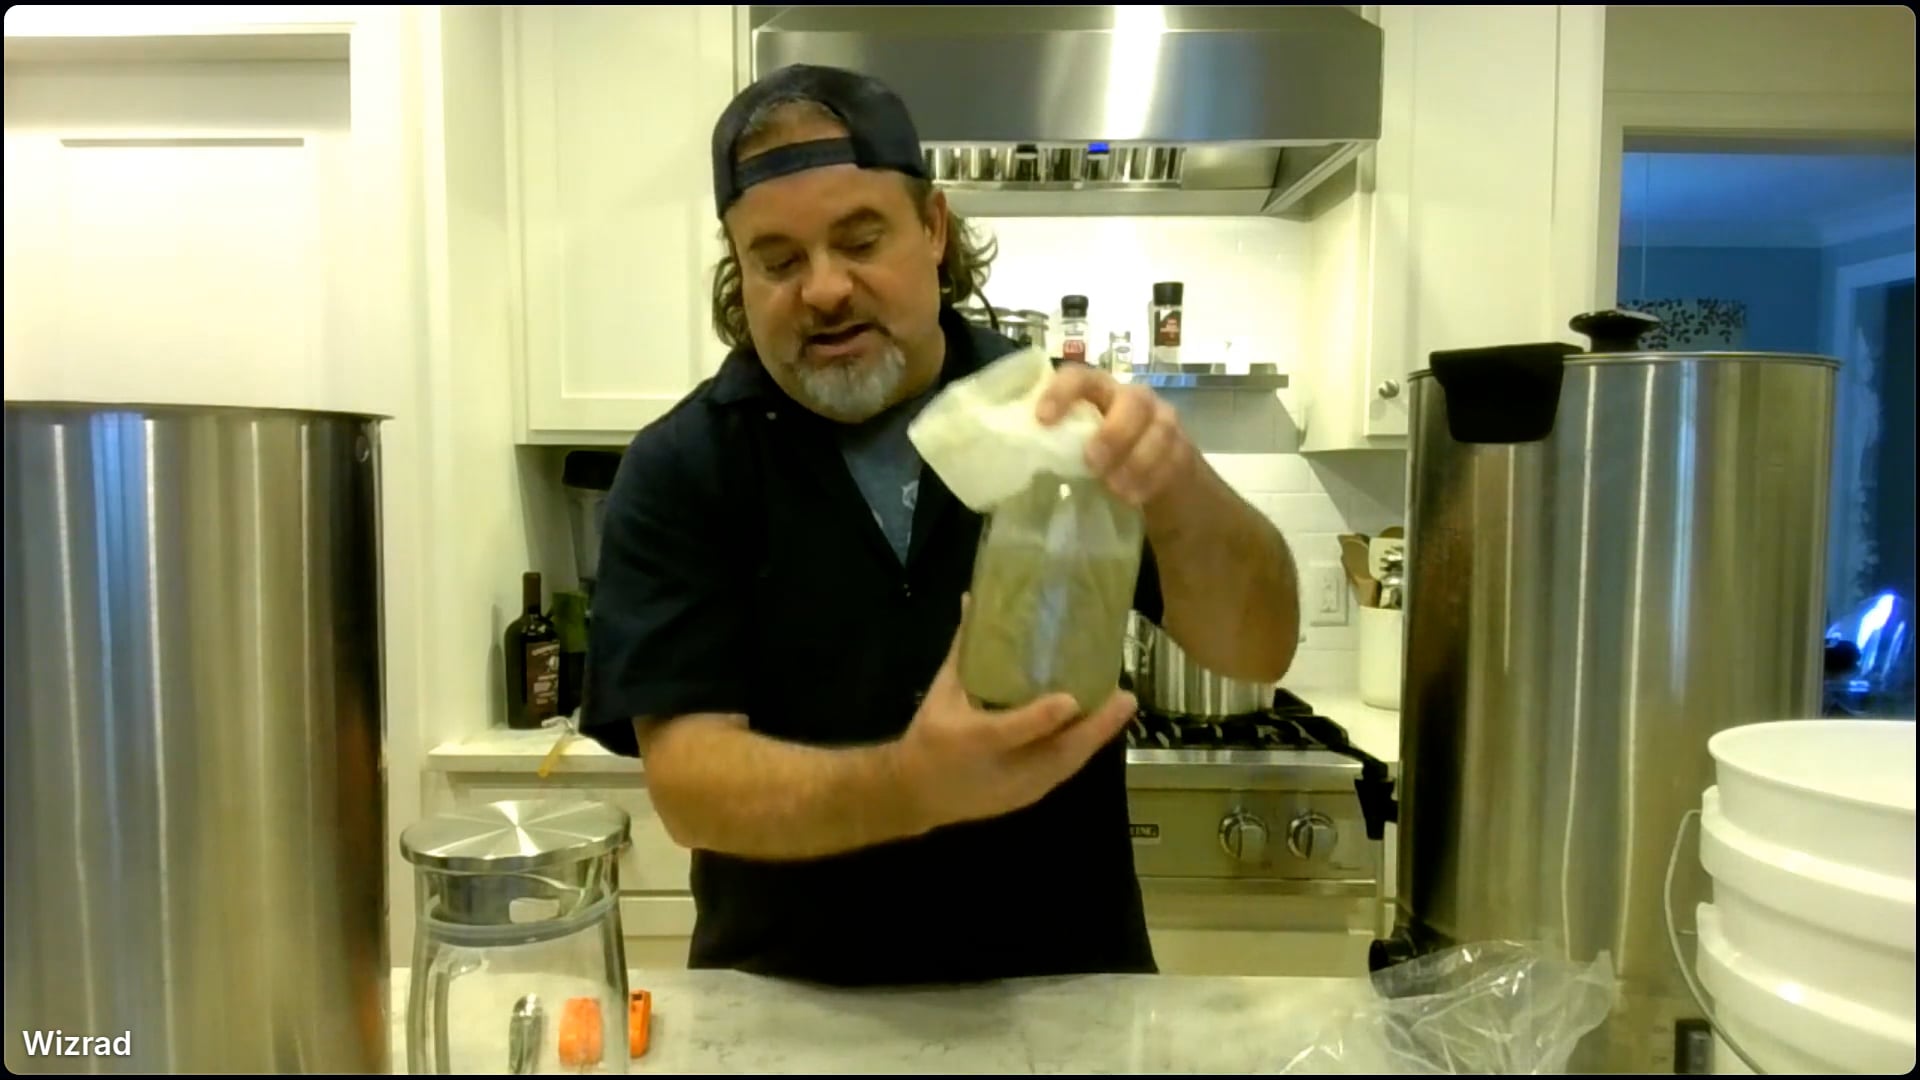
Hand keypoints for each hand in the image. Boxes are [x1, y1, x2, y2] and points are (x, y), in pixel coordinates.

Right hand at [896, 596, 1137, 830]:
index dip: (1039, 718)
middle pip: (1055, 755)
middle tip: (1124, 697)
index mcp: (971, 740)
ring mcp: (1019, 787)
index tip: (1070, 699)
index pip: (1008, 731)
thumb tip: (973, 601)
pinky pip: (1063, 770)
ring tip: (1122, 705)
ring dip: (1097, 736)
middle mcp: (1001, 769)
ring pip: (1067, 764)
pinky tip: (1102, 725)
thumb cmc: (930, 738)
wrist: (918, 794)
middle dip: (1094, 729)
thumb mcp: (941, 692)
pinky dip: (1084, 747)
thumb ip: (962, 649)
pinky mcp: (1030, 794)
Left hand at [1034, 363, 1196, 508]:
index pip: (1079, 376)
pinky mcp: (1183, 448)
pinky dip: (1153, 479)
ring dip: (1137, 460)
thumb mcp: (1076, 447)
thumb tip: (1013, 462)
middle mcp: (1133, 398)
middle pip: (1133, 401)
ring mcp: (1163, 421)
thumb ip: (1055, 445)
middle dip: (1114, 432)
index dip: (1061, 392)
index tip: (1043, 420)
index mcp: (1097, 392)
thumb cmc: (1103, 458)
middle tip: (1092, 463)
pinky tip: (1135, 497)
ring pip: (1160, 429)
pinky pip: (1174, 458)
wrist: (1156, 476)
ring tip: (1116, 489)